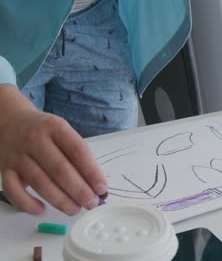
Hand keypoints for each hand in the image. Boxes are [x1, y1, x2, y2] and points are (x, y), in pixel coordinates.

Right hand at [0, 96, 106, 214]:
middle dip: (79, 190)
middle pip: (60, 170)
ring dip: (60, 200)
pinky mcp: (4, 169)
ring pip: (40, 182)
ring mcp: (18, 155)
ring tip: (75, 209)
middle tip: (91, 203)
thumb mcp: (63, 132)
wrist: (9, 121)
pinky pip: (13, 190)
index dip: (92, 172)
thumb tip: (96, 184)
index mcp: (55, 127)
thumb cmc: (43, 131)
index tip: (102, 188)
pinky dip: (27, 204)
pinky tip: (41, 210)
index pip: (78, 151)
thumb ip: (78, 154)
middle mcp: (35, 139)